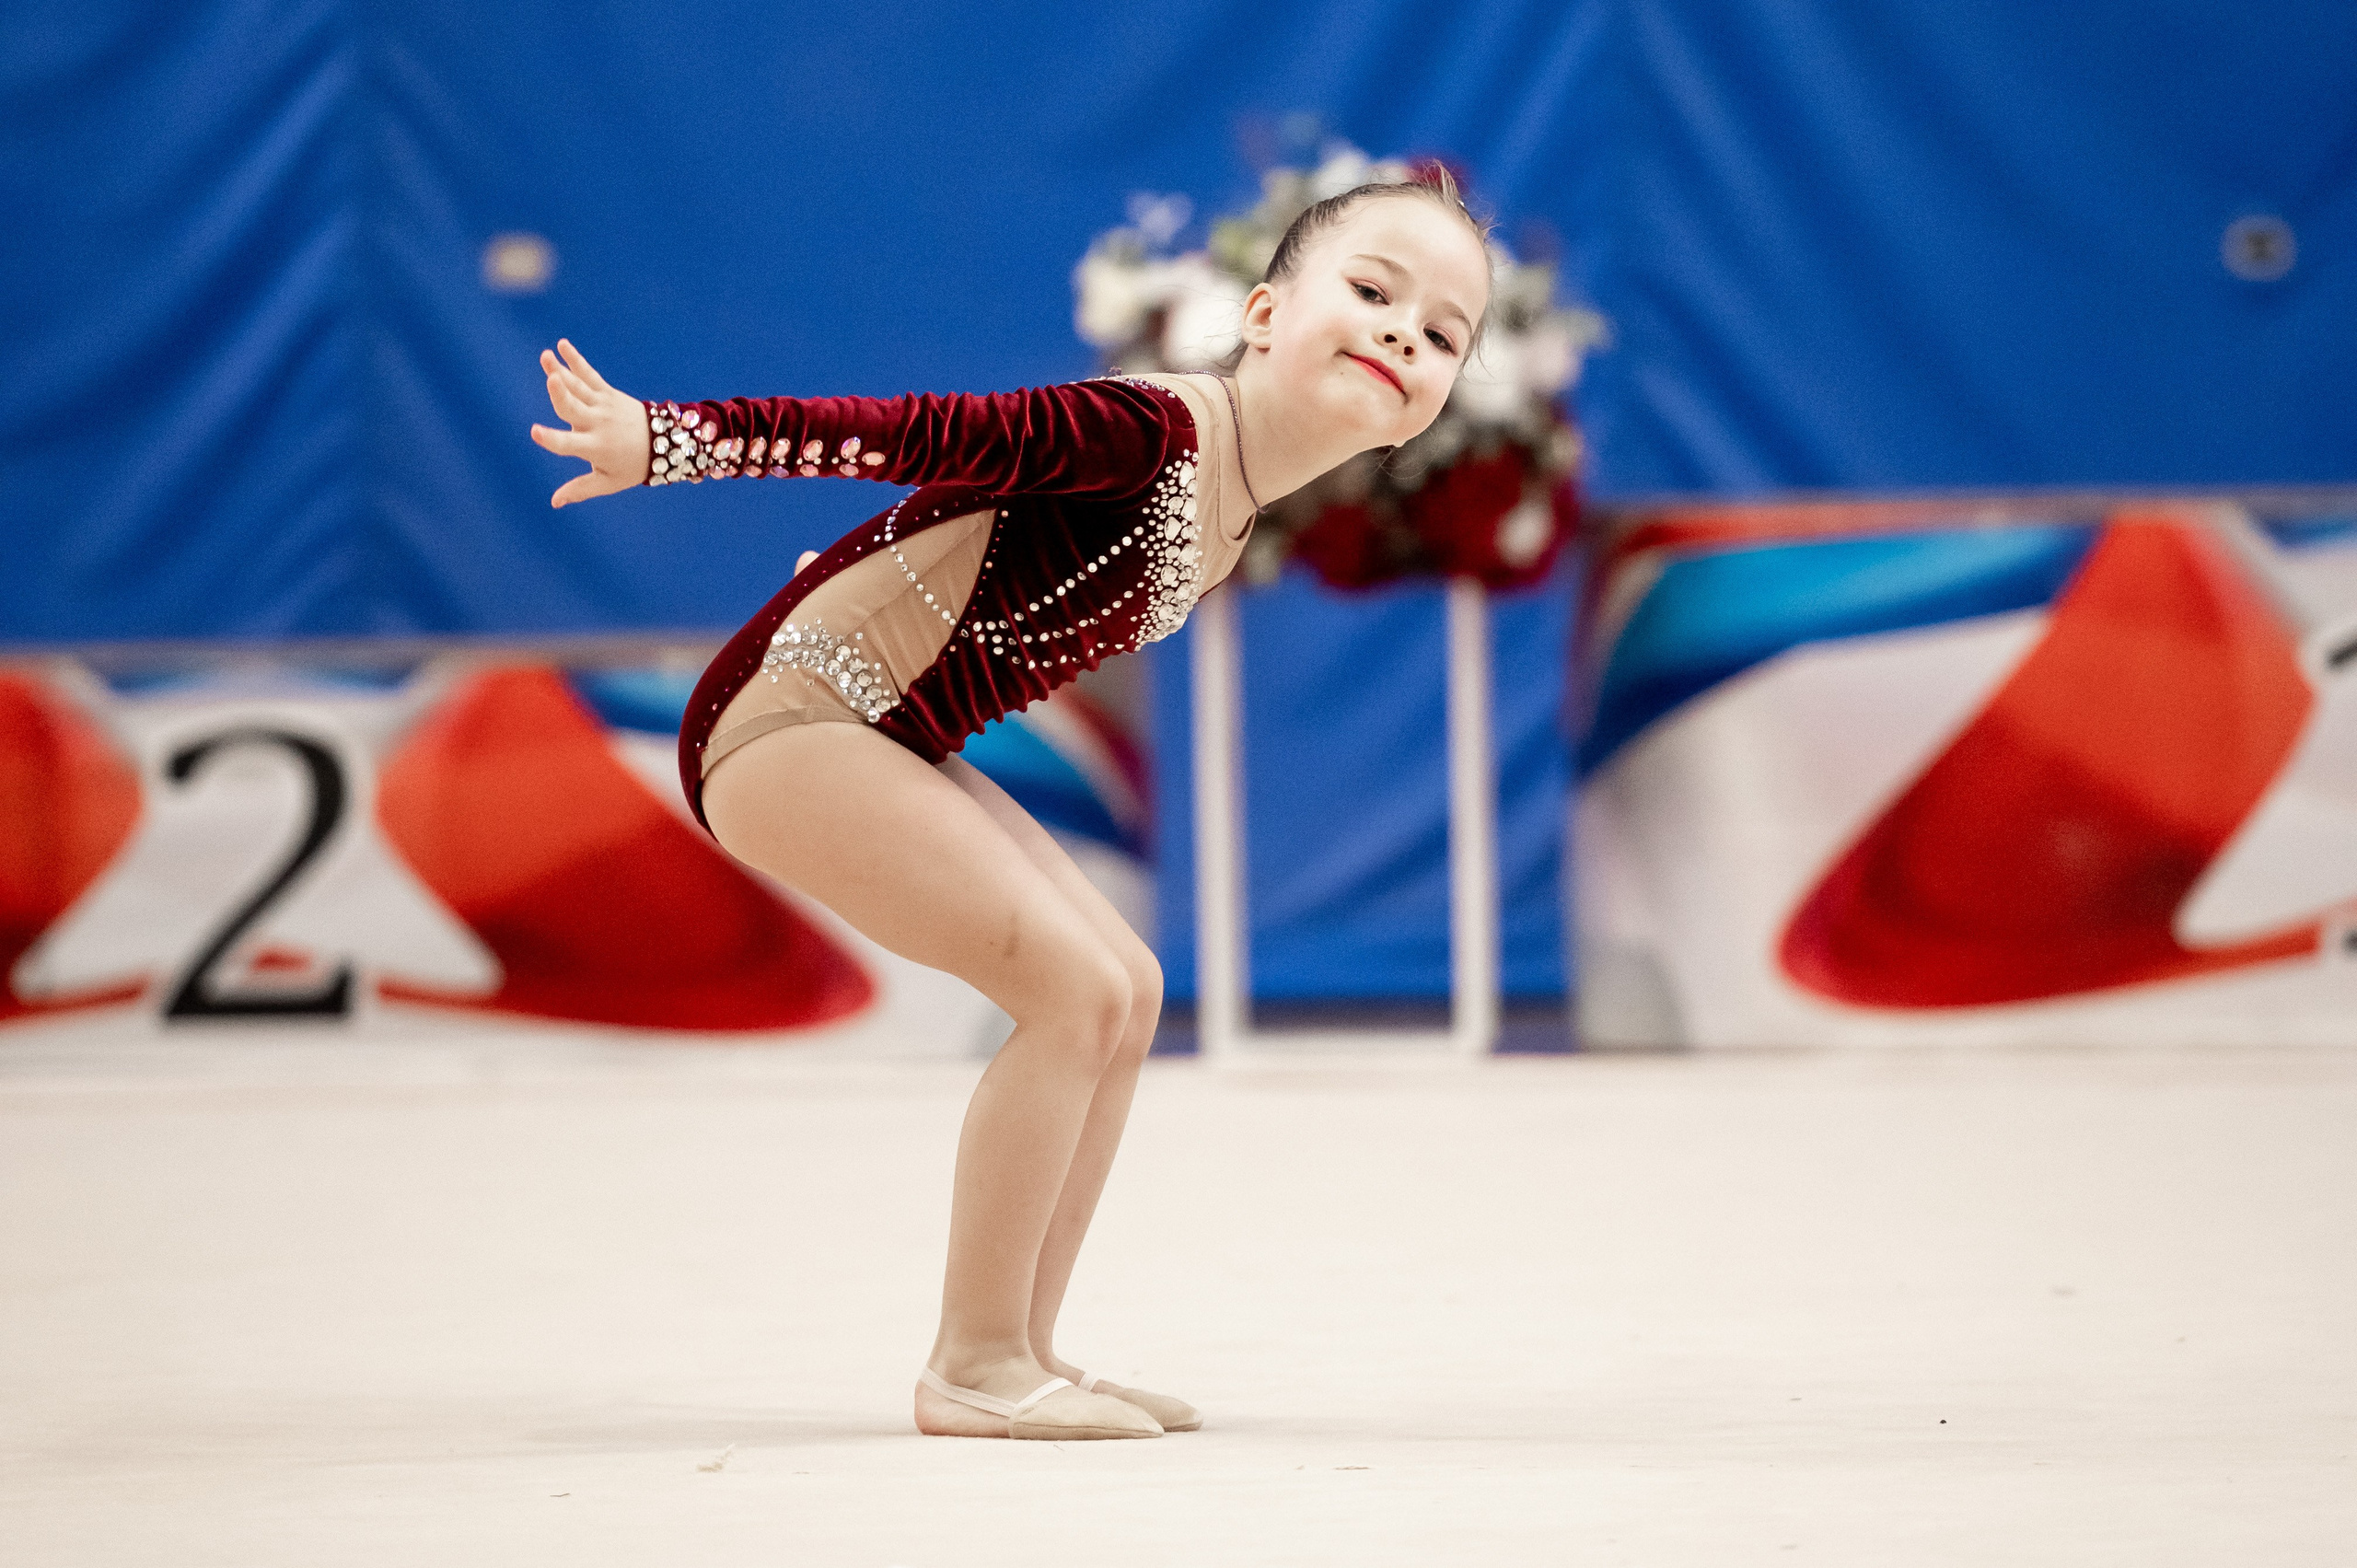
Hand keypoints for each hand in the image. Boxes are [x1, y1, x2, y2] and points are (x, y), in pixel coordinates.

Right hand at [529, 339, 649, 505]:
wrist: (665, 444)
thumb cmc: (631, 466)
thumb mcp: (608, 481)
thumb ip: (580, 489)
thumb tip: (553, 502)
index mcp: (595, 447)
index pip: (569, 444)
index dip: (552, 439)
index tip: (535, 432)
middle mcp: (597, 424)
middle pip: (573, 408)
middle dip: (561, 395)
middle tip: (551, 380)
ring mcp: (603, 406)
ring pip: (578, 387)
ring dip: (561, 370)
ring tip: (546, 356)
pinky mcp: (608, 393)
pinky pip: (590, 375)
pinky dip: (576, 360)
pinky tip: (562, 346)